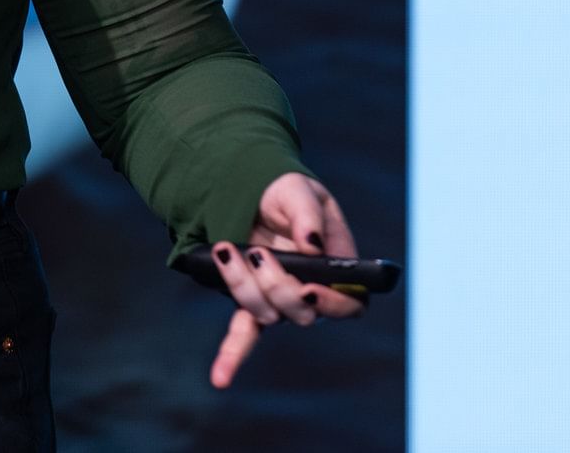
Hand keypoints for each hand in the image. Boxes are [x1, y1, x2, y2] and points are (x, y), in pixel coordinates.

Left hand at [207, 172, 366, 388]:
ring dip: (242, 284)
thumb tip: (311, 243)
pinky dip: (231, 357)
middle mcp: (309, 291)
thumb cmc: (286, 192)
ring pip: (264, 313)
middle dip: (277, 286)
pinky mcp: (249, 300)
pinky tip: (220, 380)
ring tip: (228, 248)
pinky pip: (243, 333)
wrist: (252, 190)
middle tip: (259, 252)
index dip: (333, 302)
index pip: (350, 303)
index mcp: (336, 268)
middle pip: (301, 313)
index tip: (310, 286)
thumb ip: (307, 215)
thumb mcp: (299, 190)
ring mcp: (277, 300)